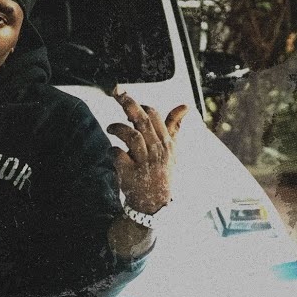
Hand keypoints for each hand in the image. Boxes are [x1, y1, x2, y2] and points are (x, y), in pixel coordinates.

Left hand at [106, 89, 187, 214]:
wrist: (154, 204)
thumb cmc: (161, 172)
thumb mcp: (172, 150)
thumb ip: (175, 126)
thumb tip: (186, 105)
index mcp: (166, 142)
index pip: (154, 115)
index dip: (140, 103)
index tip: (126, 99)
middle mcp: (157, 151)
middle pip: (142, 120)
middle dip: (128, 103)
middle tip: (116, 92)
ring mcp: (144, 163)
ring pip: (131, 136)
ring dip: (117, 128)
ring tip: (110, 128)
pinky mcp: (131, 174)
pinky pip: (118, 155)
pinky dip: (112, 151)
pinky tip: (112, 153)